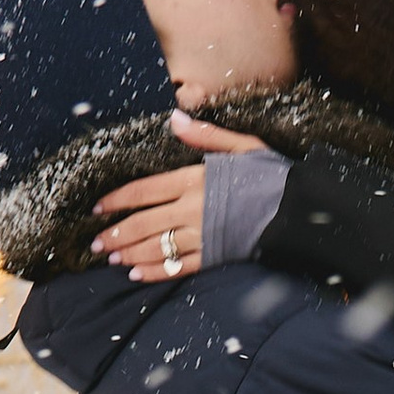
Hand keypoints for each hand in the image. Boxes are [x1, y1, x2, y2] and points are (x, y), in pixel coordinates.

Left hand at [92, 116, 271, 279]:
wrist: (296, 210)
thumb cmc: (270, 176)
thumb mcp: (240, 146)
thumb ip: (204, 135)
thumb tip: (174, 119)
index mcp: (194, 180)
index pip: (144, 191)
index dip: (117, 200)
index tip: (97, 208)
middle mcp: (192, 210)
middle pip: (144, 223)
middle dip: (116, 233)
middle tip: (97, 242)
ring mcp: (202, 236)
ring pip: (156, 247)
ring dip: (130, 253)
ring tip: (112, 258)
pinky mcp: (213, 256)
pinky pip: (178, 267)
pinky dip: (155, 272)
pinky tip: (137, 274)